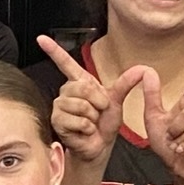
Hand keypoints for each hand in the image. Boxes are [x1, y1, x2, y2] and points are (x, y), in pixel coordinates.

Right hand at [35, 36, 145, 165]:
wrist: (99, 146)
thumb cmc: (104, 124)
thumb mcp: (117, 101)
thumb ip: (126, 83)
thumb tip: (142, 69)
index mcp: (80, 83)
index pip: (65, 63)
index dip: (53, 50)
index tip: (41, 38)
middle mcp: (66, 92)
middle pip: (82, 87)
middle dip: (98, 102)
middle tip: (99, 112)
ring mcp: (60, 106)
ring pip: (80, 105)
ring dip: (92, 117)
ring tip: (91, 122)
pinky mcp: (57, 121)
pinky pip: (77, 120)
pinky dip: (87, 127)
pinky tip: (85, 131)